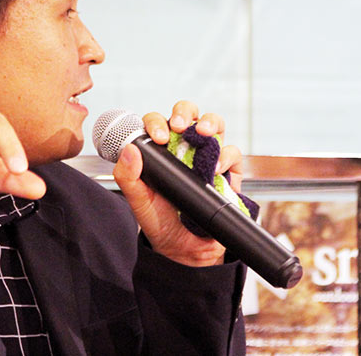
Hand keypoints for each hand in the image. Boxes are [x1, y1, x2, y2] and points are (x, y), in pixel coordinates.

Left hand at [111, 100, 242, 266]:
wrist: (184, 249)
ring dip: (209, 122)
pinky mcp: (228, 172)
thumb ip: (128, 177)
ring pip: (214, 124)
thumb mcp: (138, 200)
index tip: (157, 138)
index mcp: (160, 149)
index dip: (156, 122)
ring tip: (203, 133)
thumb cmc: (159, 220)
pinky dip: (226, 155)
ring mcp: (208, 156)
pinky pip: (232, 153)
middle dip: (184, 112)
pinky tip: (217, 166)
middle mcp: (185, 147)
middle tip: (178, 126)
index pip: (158, 123)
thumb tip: (130, 150)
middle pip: (187, 114)